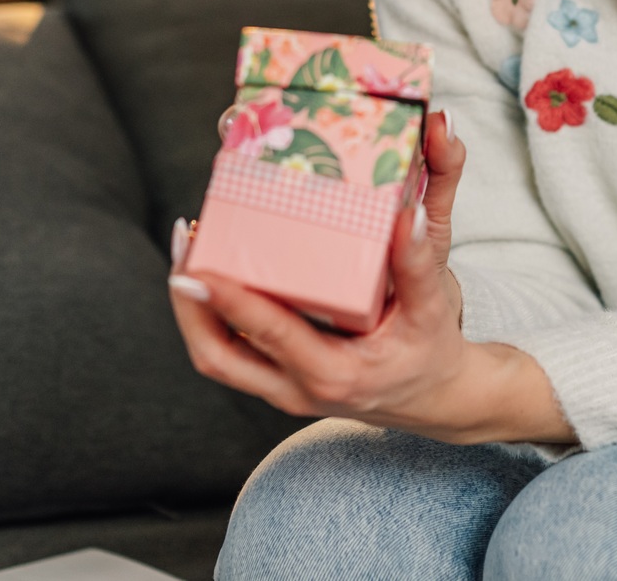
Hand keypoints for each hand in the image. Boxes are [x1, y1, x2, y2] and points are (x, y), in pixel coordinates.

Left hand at [168, 112, 570, 444]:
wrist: (434, 400)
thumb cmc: (431, 353)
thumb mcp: (432, 311)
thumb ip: (416, 265)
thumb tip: (405, 215)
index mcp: (333, 373)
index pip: (268, 334)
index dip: (228, 299)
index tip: (199, 264)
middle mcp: (298, 389)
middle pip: (217, 356)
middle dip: (188, 305)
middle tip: (181, 247)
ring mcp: (283, 389)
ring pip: (215, 356)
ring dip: (192, 309)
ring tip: (189, 249)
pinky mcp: (278, 381)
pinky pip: (229, 352)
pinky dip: (211, 314)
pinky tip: (212, 269)